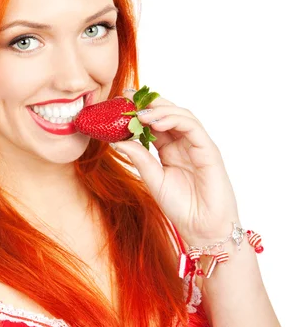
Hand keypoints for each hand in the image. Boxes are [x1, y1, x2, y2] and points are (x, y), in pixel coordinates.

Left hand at [110, 90, 240, 245]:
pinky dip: (175, 120)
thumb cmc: (182, 207)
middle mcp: (184, 143)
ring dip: (160, 110)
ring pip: (181, 115)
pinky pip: (193, 127)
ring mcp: (198, 145)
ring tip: (140, 113)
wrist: (203, 229)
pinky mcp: (209, 151)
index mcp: (170, 150)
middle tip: (127, 97)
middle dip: (148, 103)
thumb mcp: (153, 180)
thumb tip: (116, 141)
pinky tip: (156, 122)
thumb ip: (139, 159)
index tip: (119, 102)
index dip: (138, 111)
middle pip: (168, 114)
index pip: (154, 123)